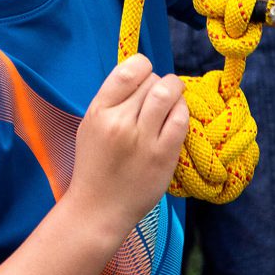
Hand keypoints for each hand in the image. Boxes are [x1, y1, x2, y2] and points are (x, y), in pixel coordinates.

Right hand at [68, 55, 188, 234]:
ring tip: (174, 97)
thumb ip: (112, 100)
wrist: (98, 209)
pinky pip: (180, 120)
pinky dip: (183, 111)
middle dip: (159, 82)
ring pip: (168, 94)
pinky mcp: (162, 156)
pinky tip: (177, 116)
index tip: (146, 75)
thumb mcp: (91, 125)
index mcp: (99, 111)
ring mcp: (143, 140)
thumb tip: (141, 75)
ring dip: (175, 90)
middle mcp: (120, 122)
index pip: (128, 70)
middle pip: (152, 81)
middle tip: (160, 94)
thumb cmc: (95, 165)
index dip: (143, 66)